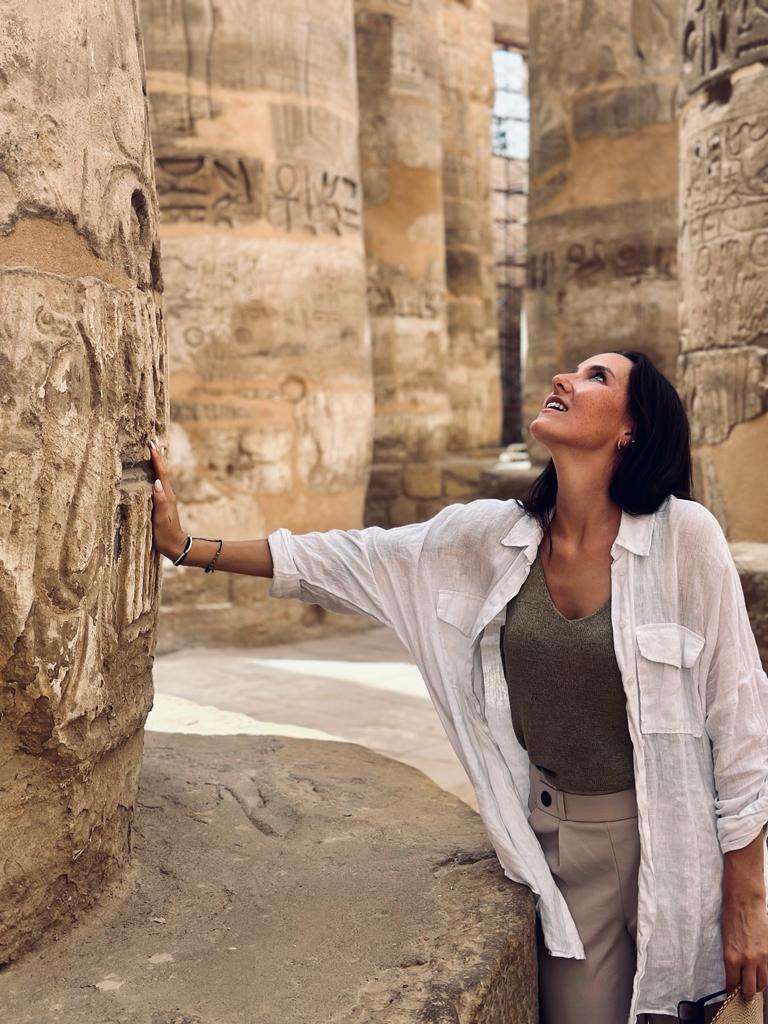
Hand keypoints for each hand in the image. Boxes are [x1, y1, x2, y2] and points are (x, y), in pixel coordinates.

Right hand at [147, 439, 185, 559]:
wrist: (175, 547)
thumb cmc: (166, 534)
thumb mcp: (161, 518)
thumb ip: (160, 501)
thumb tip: (156, 483)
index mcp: (166, 496)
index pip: (161, 474)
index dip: (157, 459)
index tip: (151, 445)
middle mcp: (167, 494)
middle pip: (162, 471)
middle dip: (157, 456)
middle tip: (151, 441)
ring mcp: (165, 499)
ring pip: (160, 476)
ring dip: (156, 463)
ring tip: (151, 451)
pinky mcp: (161, 504)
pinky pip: (158, 484)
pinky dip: (154, 474)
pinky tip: (150, 473)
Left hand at [722, 894, 767, 999]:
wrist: (744, 902)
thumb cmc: (731, 918)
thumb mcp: (725, 942)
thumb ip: (732, 960)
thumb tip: (735, 975)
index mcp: (731, 958)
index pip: (732, 985)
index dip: (731, 992)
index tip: (731, 995)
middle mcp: (747, 961)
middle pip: (750, 990)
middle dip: (746, 995)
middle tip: (744, 994)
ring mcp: (761, 958)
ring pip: (762, 984)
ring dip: (757, 986)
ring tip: (753, 983)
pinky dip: (764, 975)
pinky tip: (760, 973)